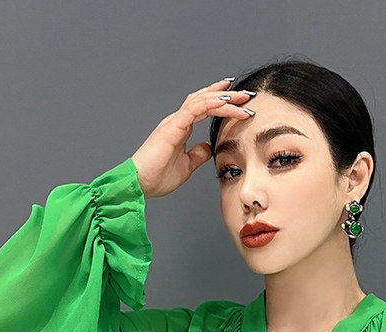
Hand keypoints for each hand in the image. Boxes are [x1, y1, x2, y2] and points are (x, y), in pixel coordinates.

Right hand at [130, 77, 253, 198]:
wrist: (139, 184)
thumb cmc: (156, 177)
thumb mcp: (186, 166)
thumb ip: (197, 154)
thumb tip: (209, 147)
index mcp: (180, 128)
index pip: (203, 107)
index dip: (220, 101)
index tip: (238, 100)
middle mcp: (177, 120)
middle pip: (205, 99)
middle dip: (227, 95)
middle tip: (247, 94)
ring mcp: (174, 121)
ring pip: (202, 100)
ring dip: (224, 98)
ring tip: (242, 97)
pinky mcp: (172, 127)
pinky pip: (195, 109)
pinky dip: (212, 103)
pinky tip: (226, 103)